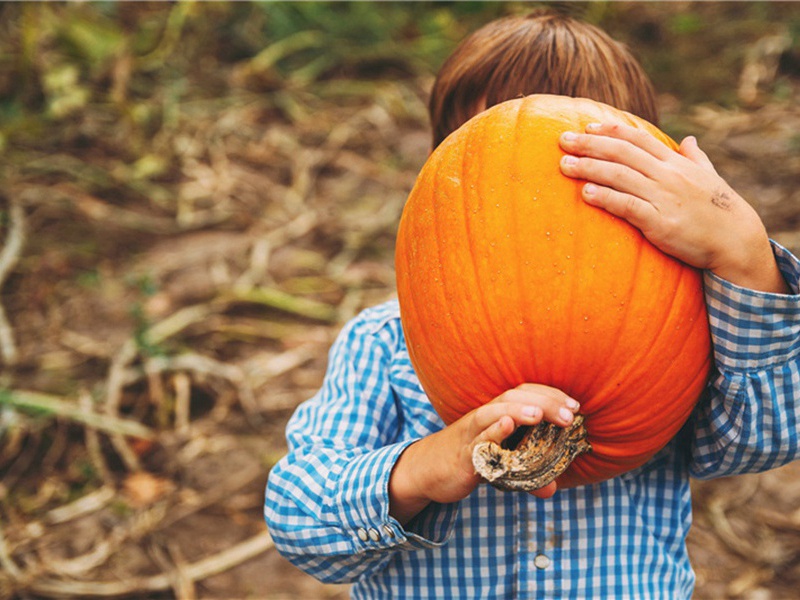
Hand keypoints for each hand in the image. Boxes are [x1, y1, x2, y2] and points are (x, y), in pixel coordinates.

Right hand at [388, 384, 579, 524]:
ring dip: (517, 411)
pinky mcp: (462, 455)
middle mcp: (483, 418)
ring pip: (492, 414)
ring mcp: (471, 435)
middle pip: (512, 397)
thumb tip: (551, 489)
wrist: (425, 470)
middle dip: (543, 402)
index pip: (524, 393)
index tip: (574, 405)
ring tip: (539, 415)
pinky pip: (476, 442)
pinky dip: (492, 433)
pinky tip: (507, 427)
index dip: (549, 394)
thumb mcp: (499, 464)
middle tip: (569, 414)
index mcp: (495, 414)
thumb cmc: (466, 459)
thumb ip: (525, 474)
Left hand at [558, 122, 787, 293]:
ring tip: (564, 165)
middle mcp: (667, 175)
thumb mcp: (709, 177)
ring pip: (619, 176)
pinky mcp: (659, 222)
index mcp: (676, 163)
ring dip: (589, 168)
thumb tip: (689, 140)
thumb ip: (696, 157)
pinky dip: (605, 198)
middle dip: (589, 144)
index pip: (638, 138)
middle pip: (622, 152)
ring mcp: (663, 197)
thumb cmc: (720, 210)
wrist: (735, 241)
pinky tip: (585, 194)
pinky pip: (627, 206)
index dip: (610, 130)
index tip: (586, 126)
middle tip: (562, 140)